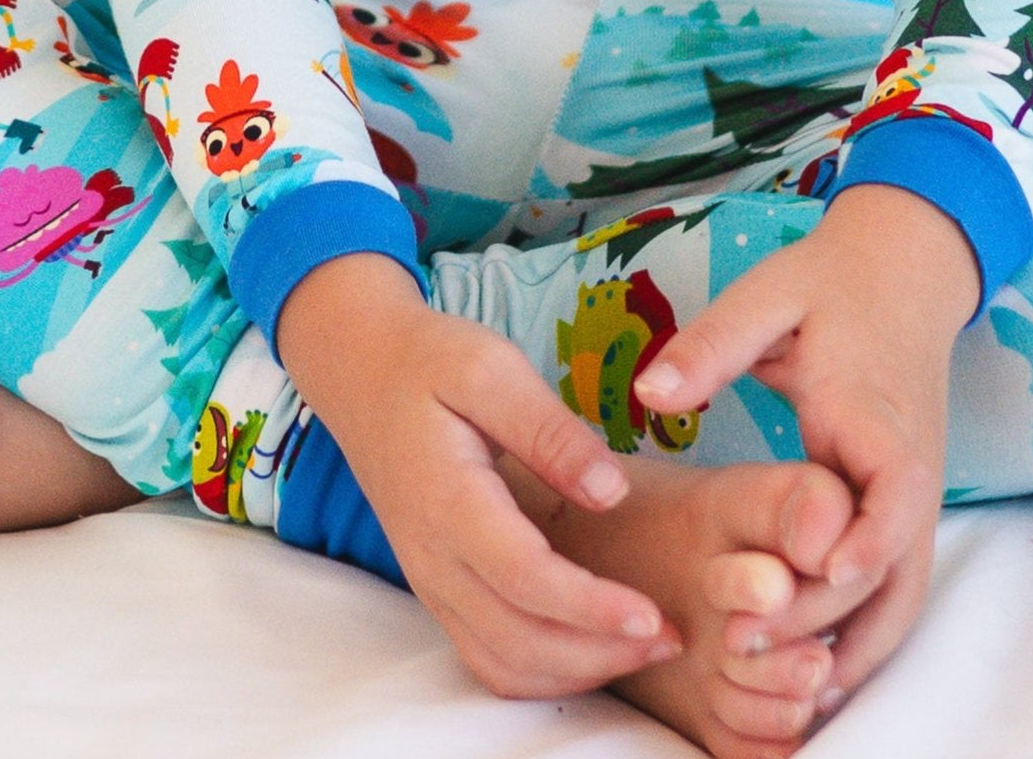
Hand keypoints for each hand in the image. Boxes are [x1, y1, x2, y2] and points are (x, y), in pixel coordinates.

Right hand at [275, 252, 683, 698]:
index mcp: (447, 500)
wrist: (360, 372)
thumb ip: (550, 431)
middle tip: (672, 637)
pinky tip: (592, 645)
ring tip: (644, 645)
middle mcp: (433, 558)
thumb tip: (611, 491)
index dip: (592, 608)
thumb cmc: (431, 361)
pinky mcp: (437, 588)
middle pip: (519, 640)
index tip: (654, 615)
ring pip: (502, 663)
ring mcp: (431, 581)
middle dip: (600, 652)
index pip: (525, 579)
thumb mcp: (491, 368)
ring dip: (576, 671)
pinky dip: (543, 672)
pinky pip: (487, 656)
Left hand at [630, 185, 976, 700]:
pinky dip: (863, 634)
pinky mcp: (902, 509)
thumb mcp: (768, 297)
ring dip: (853, 646)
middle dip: (828, 617)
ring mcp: (913, 495)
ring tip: (785, 694)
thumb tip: (649, 393)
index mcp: (876, 412)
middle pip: (892, 567)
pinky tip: (812, 671)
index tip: (818, 579)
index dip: (863, 542)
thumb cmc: (828, 283)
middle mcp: (908, 466)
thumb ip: (712, 344)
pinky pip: (894, 587)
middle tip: (745, 645)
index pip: (893, 491)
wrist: (902, 270)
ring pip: (902, 594)